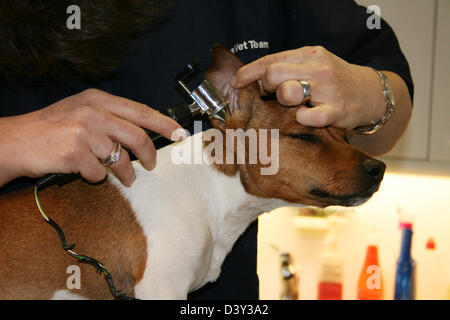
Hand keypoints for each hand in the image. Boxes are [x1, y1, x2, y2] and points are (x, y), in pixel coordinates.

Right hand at [0, 89, 180, 186]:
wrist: (15, 140)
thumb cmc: (51, 127)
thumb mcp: (81, 111)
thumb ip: (110, 117)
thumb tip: (142, 132)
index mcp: (98, 99)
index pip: (140, 110)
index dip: (163, 123)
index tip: (178, 133)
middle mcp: (92, 112)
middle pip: (137, 136)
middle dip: (149, 155)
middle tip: (151, 165)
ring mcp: (83, 132)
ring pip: (120, 158)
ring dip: (125, 174)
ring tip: (126, 179)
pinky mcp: (74, 153)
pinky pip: (99, 172)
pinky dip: (97, 177)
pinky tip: (86, 172)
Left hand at [230, 46, 385, 129]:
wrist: (370, 93)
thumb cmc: (335, 81)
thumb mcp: (313, 65)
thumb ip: (288, 68)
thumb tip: (255, 79)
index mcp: (309, 54)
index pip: (271, 60)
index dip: (249, 72)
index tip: (237, 82)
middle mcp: (317, 68)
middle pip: (274, 74)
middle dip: (265, 87)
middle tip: (270, 95)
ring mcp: (327, 89)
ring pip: (287, 92)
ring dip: (283, 101)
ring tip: (292, 105)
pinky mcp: (335, 110)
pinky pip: (306, 117)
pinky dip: (301, 119)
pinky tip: (304, 117)